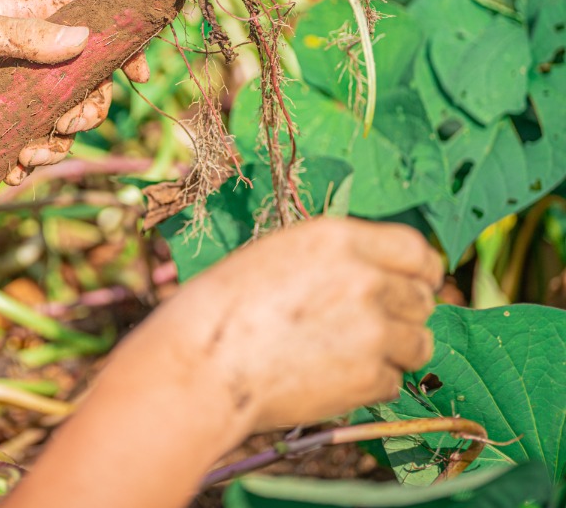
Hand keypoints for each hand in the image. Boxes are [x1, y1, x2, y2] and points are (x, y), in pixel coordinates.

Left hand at [0, 0, 148, 184]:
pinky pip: (22, 144)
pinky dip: (23, 162)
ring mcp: (8, 88)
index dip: (118, 51)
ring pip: (55, 122)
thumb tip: (83, 44)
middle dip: (83, 111)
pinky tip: (10, 170)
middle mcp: (26, 51)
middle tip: (65, 125)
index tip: (136, 75)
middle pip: (82, 85)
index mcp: (29, 12)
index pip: (90, 28)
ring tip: (28, 156)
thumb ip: (25, 38)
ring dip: (53, 144)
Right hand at [119, 218, 441, 432]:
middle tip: (366, 328)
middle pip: (421, 298)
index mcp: (338, 238)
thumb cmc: (221, 310)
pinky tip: (330, 379)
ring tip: (350, 356)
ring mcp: (373, 329)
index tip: (414, 284)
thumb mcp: (276, 257)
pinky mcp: (370, 376)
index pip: (415, 249)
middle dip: (402, 314)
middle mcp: (365, 278)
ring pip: (419, 343)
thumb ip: (331, 261)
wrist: (203, 365)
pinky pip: (394, 381)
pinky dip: (370, 385)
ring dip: (394, 352)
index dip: (419, 271)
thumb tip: (373, 276)